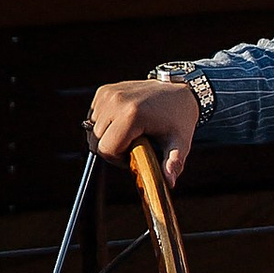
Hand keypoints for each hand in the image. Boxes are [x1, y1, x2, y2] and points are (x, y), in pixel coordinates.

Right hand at [85, 77, 201, 184]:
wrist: (179, 90)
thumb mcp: (180, 142)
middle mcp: (116, 101)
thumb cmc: (180, 118)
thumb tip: (170, 183)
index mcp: (131, 114)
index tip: (135, 155)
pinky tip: (122, 123)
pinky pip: (94, 117)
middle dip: (112, 149)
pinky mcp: (104, 91)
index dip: (119, 159)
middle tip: (133, 146)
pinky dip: (104, 124)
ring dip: (107, 137)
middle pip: (97, 140)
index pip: (107, 149)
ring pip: (93, 129)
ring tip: (129, 135)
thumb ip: (173, 163)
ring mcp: (108, 94)